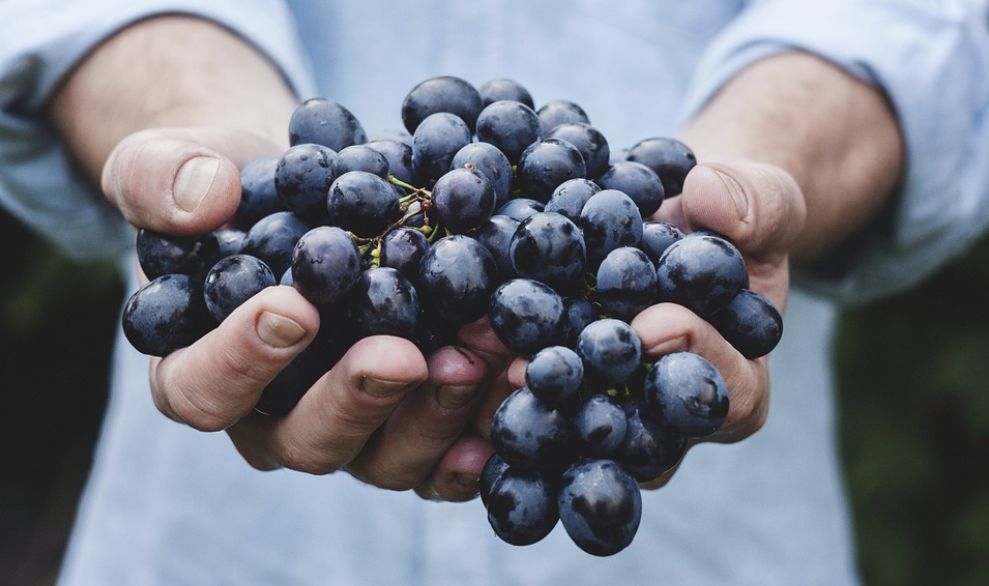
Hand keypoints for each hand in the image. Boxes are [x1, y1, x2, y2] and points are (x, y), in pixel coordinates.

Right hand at [104, 126, 495, 499]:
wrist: (307, 194)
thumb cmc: (230, 188)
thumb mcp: (172, 162)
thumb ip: (160, 178)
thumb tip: (204, 199)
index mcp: (200, 370)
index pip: (203, 390)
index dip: (241, 361)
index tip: (293, 308)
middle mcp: (275, 418)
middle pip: (306, 440)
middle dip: (357, 399)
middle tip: (403, 355)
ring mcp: (351, 428)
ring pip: (386, 456)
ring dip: (437, 414)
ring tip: (481, 357)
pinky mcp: (411, 422)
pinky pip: (446, 453)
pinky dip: (483, 431)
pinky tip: (516, 392)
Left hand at [488, 160, 806, 487]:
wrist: (673, 222)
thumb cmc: (728, 219)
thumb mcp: (761, 200)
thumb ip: (755, 203)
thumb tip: (710, 197)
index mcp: (734, 384)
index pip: (727, 395)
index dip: (696, 361)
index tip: (657, 322)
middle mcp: (665, 419)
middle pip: (635, 434)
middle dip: (588, 398)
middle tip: (540, 368)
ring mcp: (605, 411)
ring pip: (568, 429)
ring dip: (521, 399)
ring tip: (479, 359)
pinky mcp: (554, 392)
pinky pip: (523, 398)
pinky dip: (485, 376)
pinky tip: (449, 348)